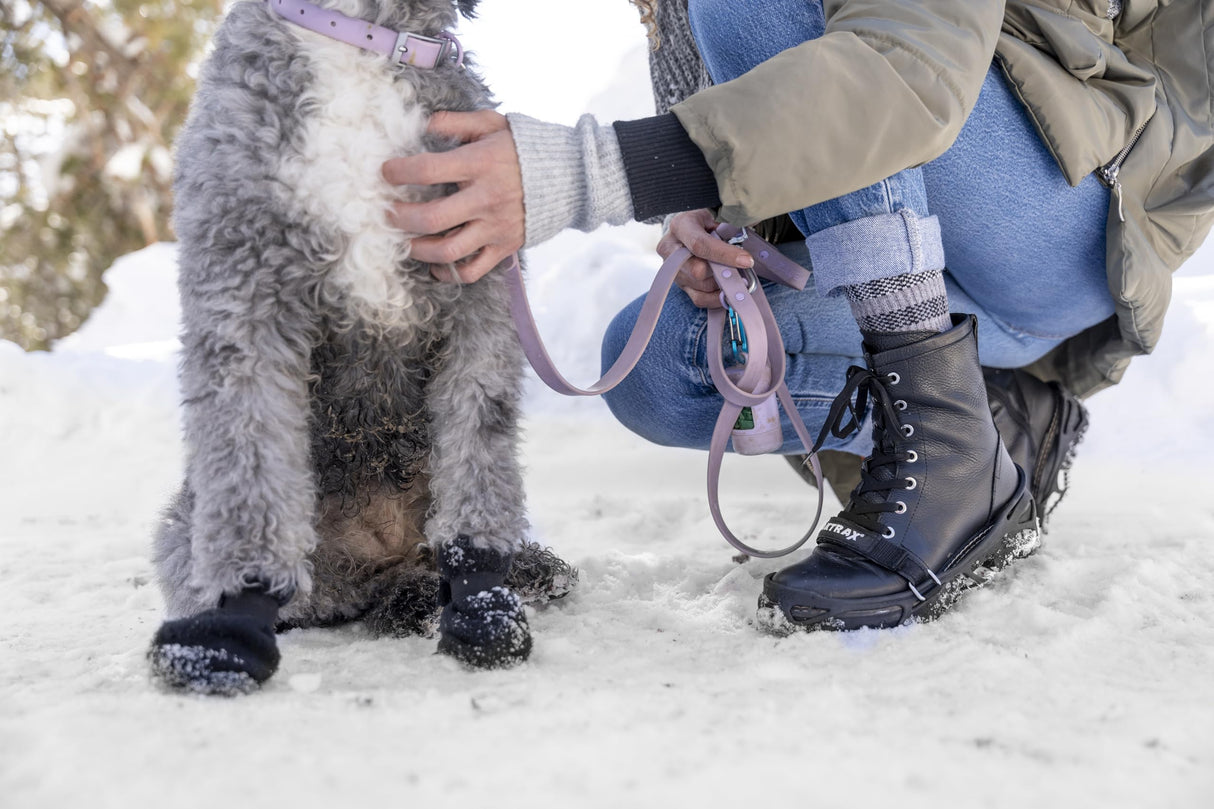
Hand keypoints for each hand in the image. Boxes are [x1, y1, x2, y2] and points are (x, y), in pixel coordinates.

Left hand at [382, 110, 524, 283]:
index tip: (386, 172)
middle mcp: (486, 199)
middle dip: (400, 217)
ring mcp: (495, 227)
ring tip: (405, 241)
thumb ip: (456, 122)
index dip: (399, 172)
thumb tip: (422, 124)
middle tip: (387, 213)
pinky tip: (435, 264)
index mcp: (480, 164)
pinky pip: (472, 271)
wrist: (568, 177)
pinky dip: (449, 273)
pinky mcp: (504, 247)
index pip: (428, 170)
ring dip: (418, 249)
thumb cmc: (523, 148)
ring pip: (447, 251)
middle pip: (431, 219)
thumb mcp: (492, 124)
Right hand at [660, 209, 754, 308]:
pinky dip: (718, 298)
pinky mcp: (680, 285)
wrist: (688, 230)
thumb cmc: (705, 223)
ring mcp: (673, 270)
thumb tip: (746, 248)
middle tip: (743, 272)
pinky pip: (699, 299)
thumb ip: (728, 229)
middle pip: (697, 270)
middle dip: (724, 273)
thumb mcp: (715, 216)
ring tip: (738, 277)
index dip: (724, 254)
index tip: (747, 261)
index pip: (700, 244)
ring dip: (723, 285)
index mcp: (680, 226)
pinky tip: (729, 292)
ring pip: (701, 286)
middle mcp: (671, 249)